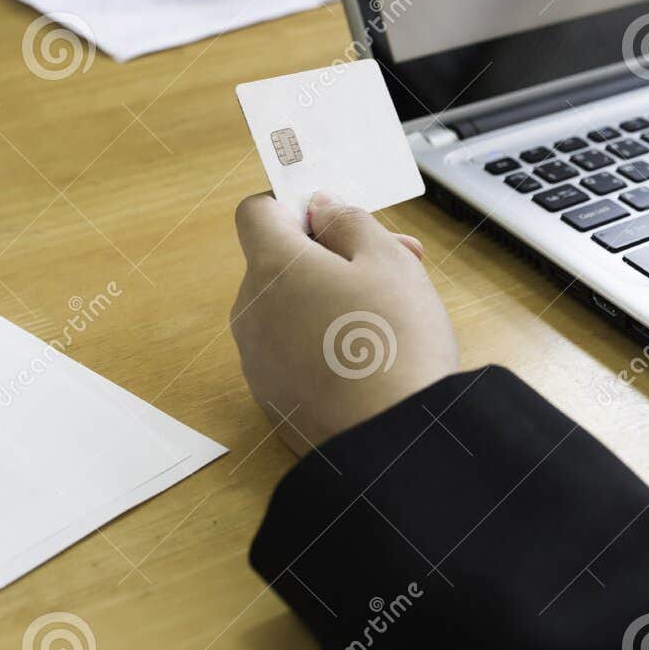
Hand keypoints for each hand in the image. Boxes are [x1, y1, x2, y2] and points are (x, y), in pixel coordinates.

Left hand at [231, 192, 458, 455]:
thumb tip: (321, 207)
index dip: (298, 205)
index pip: (258, 211)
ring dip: (331, 298)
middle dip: (333, 255)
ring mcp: (258, 362)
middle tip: (397, 261)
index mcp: (271, 269)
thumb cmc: (396, 344)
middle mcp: (251, 313)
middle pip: (279, 263)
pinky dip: (324, 343)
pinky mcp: (274, 401)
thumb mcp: (389, 261)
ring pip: (288, 309)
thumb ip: (349, 222)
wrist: (395, 444)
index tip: (340, 218)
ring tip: (393, 313)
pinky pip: (293, 352)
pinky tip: (372, 357)